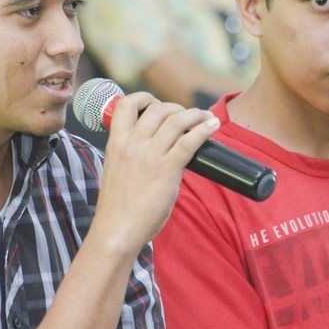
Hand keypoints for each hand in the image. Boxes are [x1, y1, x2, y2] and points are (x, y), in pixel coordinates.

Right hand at [91, 92, 220, 253]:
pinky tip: (213, 126)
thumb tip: (159, 150)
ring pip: (176, 120)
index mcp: (116, 142)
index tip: (157, 104)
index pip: (126, 104)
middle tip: (187, 117)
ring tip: (206, 117)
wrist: (116, 231)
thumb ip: (133, 155)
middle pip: (158, 109)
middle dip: (176, 108)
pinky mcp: (167, 170)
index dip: (145, 98)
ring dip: (195, 114)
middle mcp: (132, 144)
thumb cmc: (118, 207)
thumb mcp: (117, 170)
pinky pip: (190, 141)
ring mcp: (149, 156)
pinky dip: (204, 129)